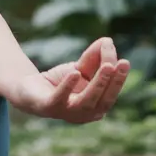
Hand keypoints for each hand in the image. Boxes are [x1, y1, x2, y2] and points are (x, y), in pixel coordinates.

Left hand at [12, 36, 129, 123]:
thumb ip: (95, 56)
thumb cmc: (61, 81)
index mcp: (96, 106)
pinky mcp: (48, 107)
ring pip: (86, 102)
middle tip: (119, 64)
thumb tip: (108, 41)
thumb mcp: (81, 67)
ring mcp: (67, 113)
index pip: (110, 94)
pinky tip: (75, 73)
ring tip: (106, 66)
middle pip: (102, 101)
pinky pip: (60, 98)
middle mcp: (84, 114)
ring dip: (98, 84)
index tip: (125, 62)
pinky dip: (68, 87)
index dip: (119, 80)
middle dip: (113, 82)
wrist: (29, 89)